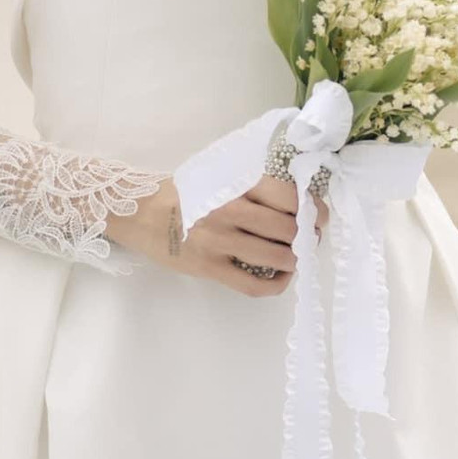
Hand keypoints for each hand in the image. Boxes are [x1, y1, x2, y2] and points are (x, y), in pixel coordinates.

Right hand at [123, 175, 300, 297]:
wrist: (139, 212)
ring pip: (277, 256)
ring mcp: (220, 242)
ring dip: (296, 258)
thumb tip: (293, 196)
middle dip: (307, 234)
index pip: (287, 194)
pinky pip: (254, 284)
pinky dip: (277, 284)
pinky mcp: (210, 268)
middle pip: (288, 227)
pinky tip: (282, 278)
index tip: (318, 213)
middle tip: (310, 236)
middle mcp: (230, 212)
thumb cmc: (182, 191)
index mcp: (233, 184)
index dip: (312, 206)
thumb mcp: (216, 174)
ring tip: (297, 255)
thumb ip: (249, 183)